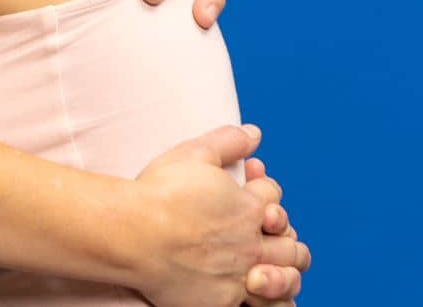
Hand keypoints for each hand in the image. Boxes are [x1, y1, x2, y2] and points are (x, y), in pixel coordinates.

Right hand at [132, 125, 304, 306]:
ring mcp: (240, 274)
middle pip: (291, 243)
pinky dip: (266, 301)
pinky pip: (259, 306)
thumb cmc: (158, 194)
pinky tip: (256, 293)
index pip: (273, 196)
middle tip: (273, 233)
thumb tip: (254, 133)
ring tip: (274, 268)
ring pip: (285, 278)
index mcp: (249, 207)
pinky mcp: (223, 299)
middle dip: (286, 236)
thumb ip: (227, 141)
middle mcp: (252, 243)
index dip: (264, 189)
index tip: (251, 188)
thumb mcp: (193, 154)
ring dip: (286, 271)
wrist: (132, 234)